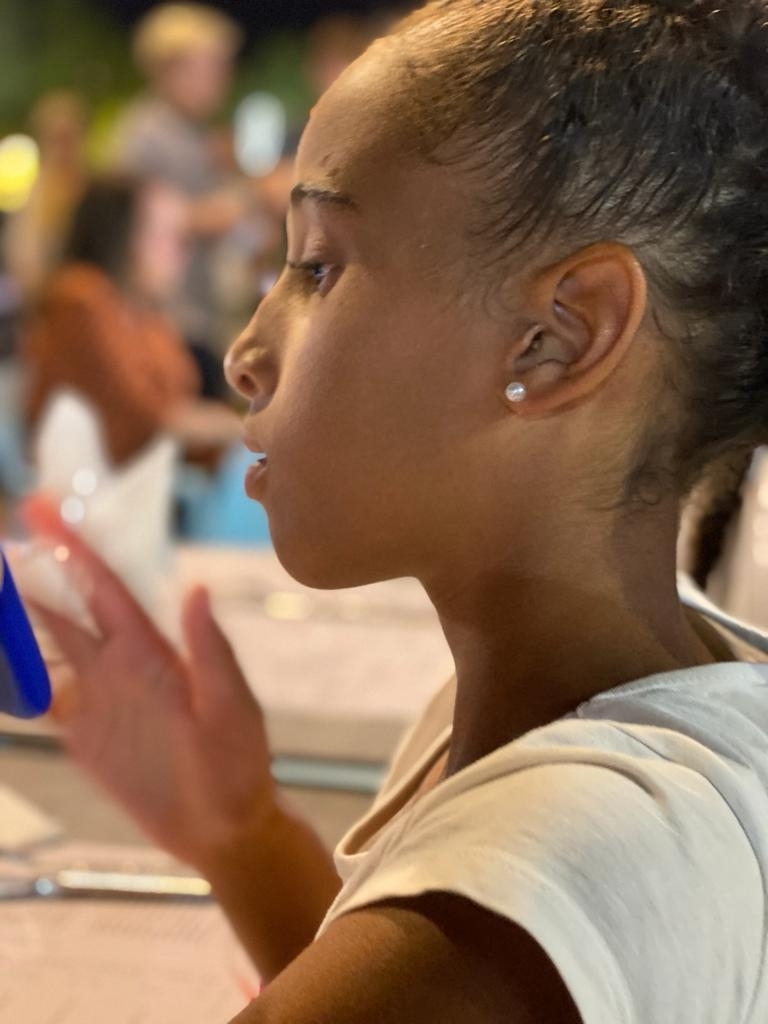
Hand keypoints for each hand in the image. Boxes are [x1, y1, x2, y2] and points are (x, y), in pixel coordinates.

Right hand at [20, 495, 277, 871]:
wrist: (223, 826)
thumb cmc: (239, 764)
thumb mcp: (230, 707)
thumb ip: (211, 652)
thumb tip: (198, 588)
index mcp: (153, 649)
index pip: (105, 587)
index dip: (74, 548)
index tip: (43, 511)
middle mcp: (120, 664)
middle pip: (64, 607)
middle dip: (30, 570)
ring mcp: (99, 698)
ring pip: (43, 646)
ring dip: (12, 618)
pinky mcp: (84, 735)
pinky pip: (39, 697)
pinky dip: (13, 678)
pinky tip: (0, 662)